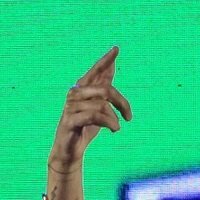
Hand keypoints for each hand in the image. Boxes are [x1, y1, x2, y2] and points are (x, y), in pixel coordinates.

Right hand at [48, 46, 132, 174]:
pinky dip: (109, 123)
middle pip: (106, 90)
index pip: (96, 70)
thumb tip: (112, 65)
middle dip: (122, 103)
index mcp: (82, 88)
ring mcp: (71, 106)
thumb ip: (103, 88)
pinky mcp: (70, 120)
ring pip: (102, 105)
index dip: (106, 60)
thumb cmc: (84, 127)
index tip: (117, 48)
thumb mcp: (97, 106)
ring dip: (114, 119)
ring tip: (116, 128)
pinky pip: (95, 116)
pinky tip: (113, 129)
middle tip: (129, 117)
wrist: (70, 150)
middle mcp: (75, 93)